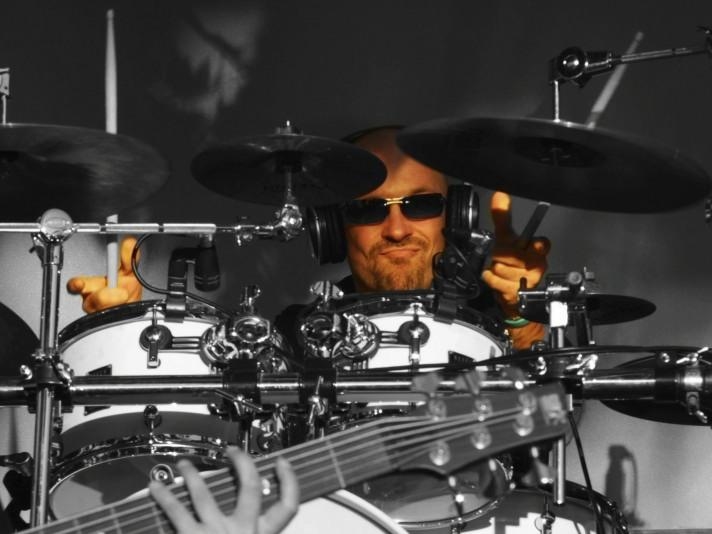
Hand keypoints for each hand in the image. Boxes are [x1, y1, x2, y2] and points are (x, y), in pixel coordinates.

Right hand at [66, 236, 142, 313]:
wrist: (132, 309)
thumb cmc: (126, 291)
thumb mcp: (130, 273)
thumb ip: (129, 259)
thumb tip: (129, 243)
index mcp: (91, 286)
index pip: (76, 285)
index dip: (75, 285)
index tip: (78, 284)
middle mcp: (91, 301)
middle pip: (90, 301)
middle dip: (105, 296)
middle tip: (121, 293)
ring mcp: (98, 314)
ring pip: (103, 311)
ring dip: (117, 302)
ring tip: (125, 297)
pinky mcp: (106, 324)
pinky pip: (112, 320)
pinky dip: (121, 313)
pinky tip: (125, 308)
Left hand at [149, 448, 298, 533]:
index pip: (287, 506)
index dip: (289, 481)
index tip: (282, 463)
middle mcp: (242, 532)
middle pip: (249, 487)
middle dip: (242, 463)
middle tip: (233, 452)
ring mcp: (214, 533)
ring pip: (206, 494)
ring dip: (194, 475)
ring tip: (186, 464)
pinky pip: (177, 512)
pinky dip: (165, 497)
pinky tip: (156, 488)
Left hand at [481, 192, 549, 348]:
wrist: (510, 293)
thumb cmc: (510, 264)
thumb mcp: (505, 238)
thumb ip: (502, 217)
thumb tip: (500, 194)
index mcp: (537, 251)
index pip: (543, 244)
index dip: (539, 244)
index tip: (536, 244)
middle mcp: (536, 265)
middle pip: (510, 254)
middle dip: (500, 255)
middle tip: (503, 259)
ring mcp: (528, 281)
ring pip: (502, 268)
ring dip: (495, 268)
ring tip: (501, 270)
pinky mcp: (517, 293)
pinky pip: (496, 281)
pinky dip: (490, 278)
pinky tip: (496, 279)